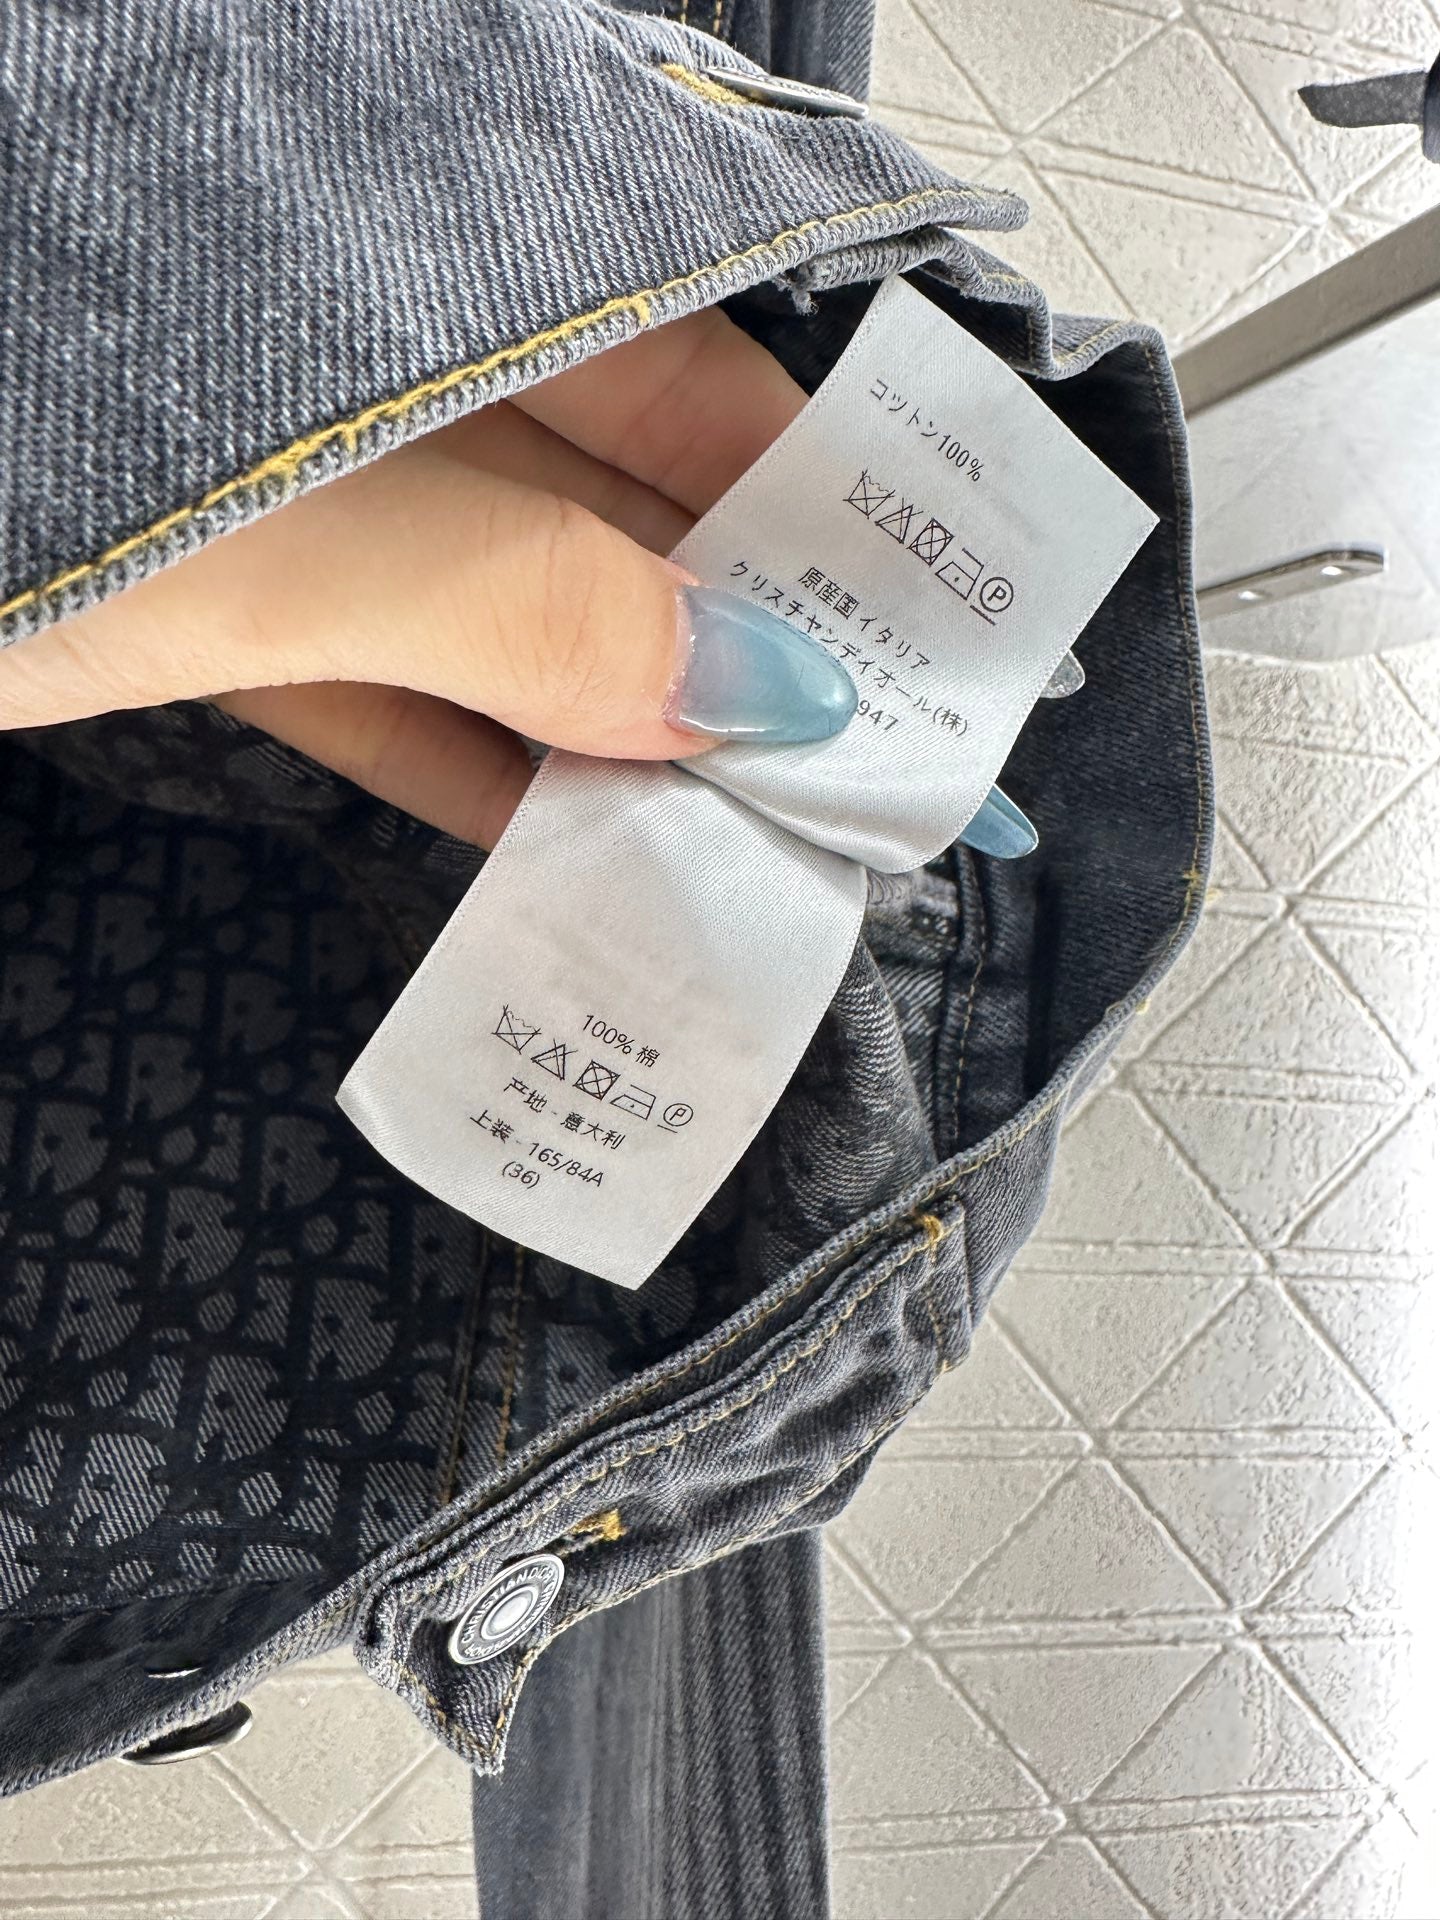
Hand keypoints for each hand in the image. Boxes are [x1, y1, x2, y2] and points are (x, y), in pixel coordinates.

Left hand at [0, 308, 856, 847]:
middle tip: (842, 803)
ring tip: (723, 855)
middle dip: (726, 650)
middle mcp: (364, 342)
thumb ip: (523, 596)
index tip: (911, 672)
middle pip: (608, 496)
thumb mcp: (265, 526)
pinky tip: (556, 844)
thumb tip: (762, 683)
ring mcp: (266, 464)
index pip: (695, 372)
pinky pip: (365, 662)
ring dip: (601, 730)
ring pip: (494, 595)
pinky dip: (456, 755)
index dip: (816, 522)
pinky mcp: (176, 580)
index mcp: (417, 251)